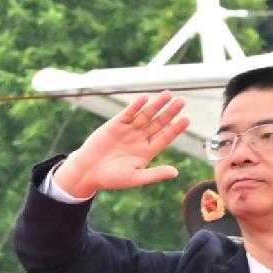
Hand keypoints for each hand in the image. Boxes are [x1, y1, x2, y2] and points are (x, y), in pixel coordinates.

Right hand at [52, 90, 190, 199]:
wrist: (86, 172)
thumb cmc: (110, 178)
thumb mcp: (134, 178)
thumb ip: (154, 174)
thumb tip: (176, 173)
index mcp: (147, 151)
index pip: (165, 137)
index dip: (176, 129)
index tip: (187, 119)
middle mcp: (139, 139)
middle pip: (158, 123)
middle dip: (169, 112)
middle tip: (181, 101)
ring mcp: (128, 131)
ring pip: (145, 115)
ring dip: (156, 105)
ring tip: (168, 94)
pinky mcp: (114, 125)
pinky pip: (128, 114)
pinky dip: (135, 106)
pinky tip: (144, 98)